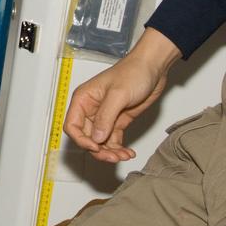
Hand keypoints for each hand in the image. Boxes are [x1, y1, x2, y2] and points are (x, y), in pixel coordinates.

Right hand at [63, 28, 180, 162]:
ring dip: (110, 152)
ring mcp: (105, 117)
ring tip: (124, 155)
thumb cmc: (133, 73)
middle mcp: (91, 110)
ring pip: (100, 142)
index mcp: (83, 100)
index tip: (96, 147)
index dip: (81, 140)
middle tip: (114, 157)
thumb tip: (95, 138)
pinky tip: (128, 152)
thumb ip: (105, 117)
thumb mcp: (118, 95)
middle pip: (86, 137)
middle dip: (99, 150)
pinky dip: (119, 148)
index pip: (72, 126)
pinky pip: (113, 140)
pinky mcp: (118, 121)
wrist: (153, 68)